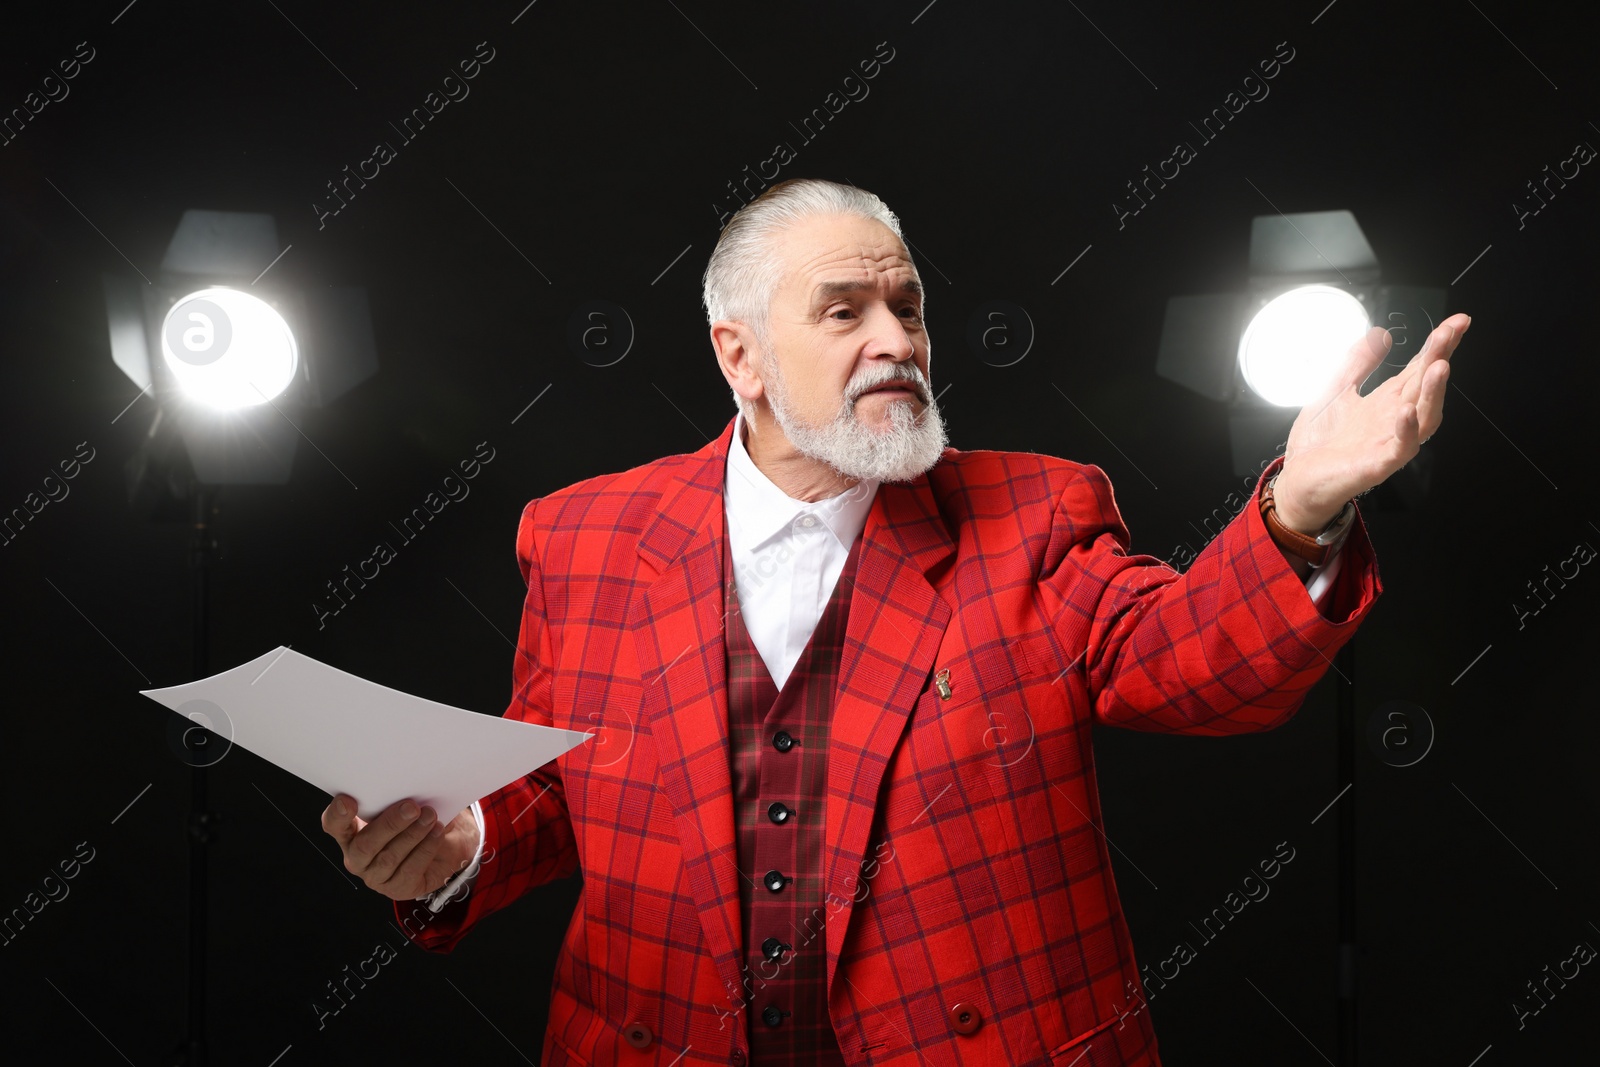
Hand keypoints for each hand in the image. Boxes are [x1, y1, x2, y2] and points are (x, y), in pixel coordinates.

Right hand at [322, 795, 479, 901]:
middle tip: (411, 807)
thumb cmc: (418, 819)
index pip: (334, 825)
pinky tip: (435, 833)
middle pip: (364, 846)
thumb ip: (394, 798)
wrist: (448, 843)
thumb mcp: (404, 804)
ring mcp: (376, 876)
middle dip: (389, 825)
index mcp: (351, 832)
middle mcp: (357, 857)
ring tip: (429, 816)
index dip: (337, 815)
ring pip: (389, 858)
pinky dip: (425, 849)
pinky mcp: (398, 888)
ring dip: (412, 835)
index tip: (348, 800)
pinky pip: (410, 870)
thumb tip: (403, 785)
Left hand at [1273, 313, 1471, 532]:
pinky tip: (1406, 411)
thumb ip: (1357, 362)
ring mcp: (1390, 441)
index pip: (1419, 367)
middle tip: (1449, 333)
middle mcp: (1395, 419)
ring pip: (1424, 416)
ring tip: (1440, 367)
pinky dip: (1406, 430)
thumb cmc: (1319, 442)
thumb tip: (1381, 333)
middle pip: (1425, 385)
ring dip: (1433, 392)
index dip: (1438, 344)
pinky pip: (1400, 447)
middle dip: (1439, 357)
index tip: (1457, 321)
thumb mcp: (1334, 390)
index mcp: (1386, 401)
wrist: (1298, 480)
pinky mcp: (1378, 464)